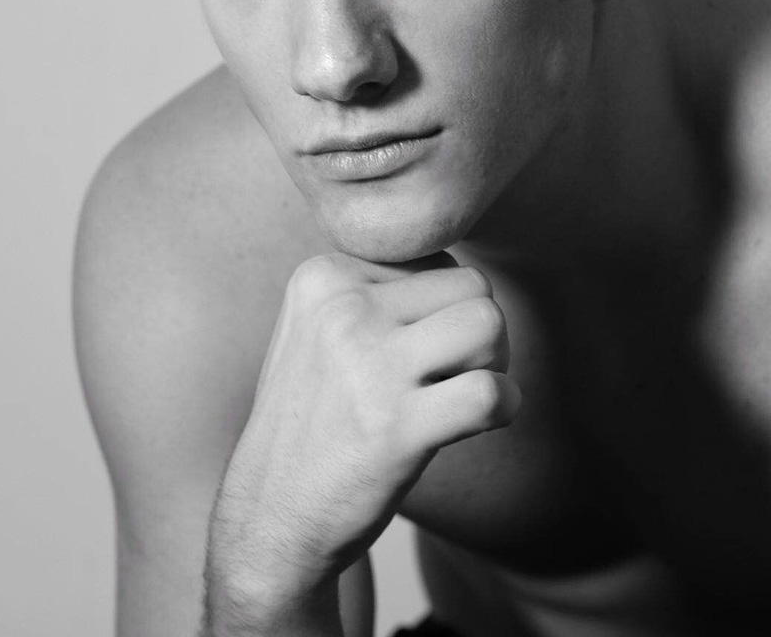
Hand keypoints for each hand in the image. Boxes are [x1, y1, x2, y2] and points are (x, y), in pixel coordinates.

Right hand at [206, 250, 520, 626]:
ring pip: (488, 325)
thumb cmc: (316, 417)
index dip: (445, 309)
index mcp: (323, 276)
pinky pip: (491, 393)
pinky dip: (504, 406)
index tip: (420, 352)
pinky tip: (477, 424)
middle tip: (454, 373)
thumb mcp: (320, 327)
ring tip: (461, 393)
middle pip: (473, 286)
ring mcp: (369, 366)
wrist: (272, 515)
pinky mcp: (396, 427)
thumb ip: (380, 289)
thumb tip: (469, 276)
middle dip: (480, 331)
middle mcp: (343, 309)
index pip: (437, 260)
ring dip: (493, 364)